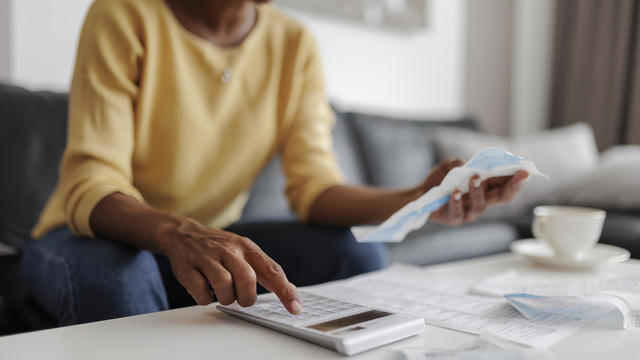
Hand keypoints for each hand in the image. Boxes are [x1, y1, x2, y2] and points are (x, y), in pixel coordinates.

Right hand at [158, 218, 302, 313]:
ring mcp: (208, 258)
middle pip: (247, 279)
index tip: (296, 308)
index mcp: (247, 247)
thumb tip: (290, 292)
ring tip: (223, 293)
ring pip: (224, 286)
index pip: (272, 270)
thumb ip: (265, 270)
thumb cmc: (220, 247)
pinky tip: (206, 290)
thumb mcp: (244, 250)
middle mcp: (229, 250)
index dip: (286, 291)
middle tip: (241, 298)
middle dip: (247, 297)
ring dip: (226, 298)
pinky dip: (206, 298)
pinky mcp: (188, 268)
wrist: (183, 234)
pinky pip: (201, 292)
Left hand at [419, 159, 529, 224]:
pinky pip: (457, 213)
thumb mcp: (449, 166)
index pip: (506, 184)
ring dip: (478, 190)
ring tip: (474, 177)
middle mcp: (481, 201)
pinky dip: (456, 202)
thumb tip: (465, 165)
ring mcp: (468, 212)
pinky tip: (454, 193)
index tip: (527, 171)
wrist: (420, 194)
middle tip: (520, 175)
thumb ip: (458, 163)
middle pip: (502, 197)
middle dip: (513, 186)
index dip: (517, 178)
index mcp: (486, 187)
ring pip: (480, 205)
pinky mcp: (453, 218)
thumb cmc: (440, 180)